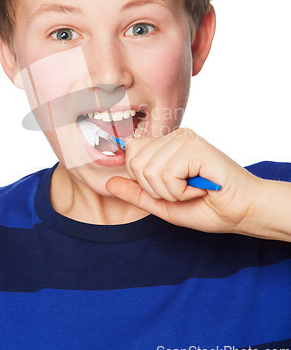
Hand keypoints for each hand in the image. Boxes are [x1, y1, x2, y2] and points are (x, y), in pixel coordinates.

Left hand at [106, 128, 265, 236]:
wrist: (242, 211)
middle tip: (182, 190)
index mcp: (166, 145)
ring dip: (171, 192)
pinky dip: (181, 191)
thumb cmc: (208, 206)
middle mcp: (174, 137)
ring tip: (193, 188)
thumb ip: (137, 193)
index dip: (142, 178)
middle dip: (156, 189)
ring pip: (149, 170)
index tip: (168, 188)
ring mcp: (184, 139)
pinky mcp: (194, 146)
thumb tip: (108, 183)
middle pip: (135, 162)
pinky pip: (167, 173)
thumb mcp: (164, 204)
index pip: (131, 151)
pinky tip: (200, 187)